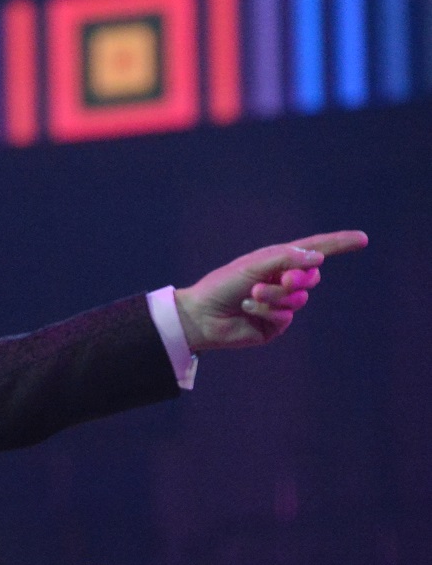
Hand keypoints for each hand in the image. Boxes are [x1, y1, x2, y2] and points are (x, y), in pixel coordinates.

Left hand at [173, 230, 367, 350]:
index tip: (362, 239)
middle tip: (282, 278)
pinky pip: (285, 317)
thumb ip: (287, 258)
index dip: (338, 245)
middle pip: (312, 277)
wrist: (200, 315)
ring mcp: (280, 305)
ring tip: (252, 296)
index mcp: (278, 262)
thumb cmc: (223, 284)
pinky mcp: (274, 326)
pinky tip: (247, 310)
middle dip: (298, 277)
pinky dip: (267, 311)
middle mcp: (282, 282)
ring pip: (299, 298)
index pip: (314, 251)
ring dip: (276, 296)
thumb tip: (318, 258)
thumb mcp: (255, 265)